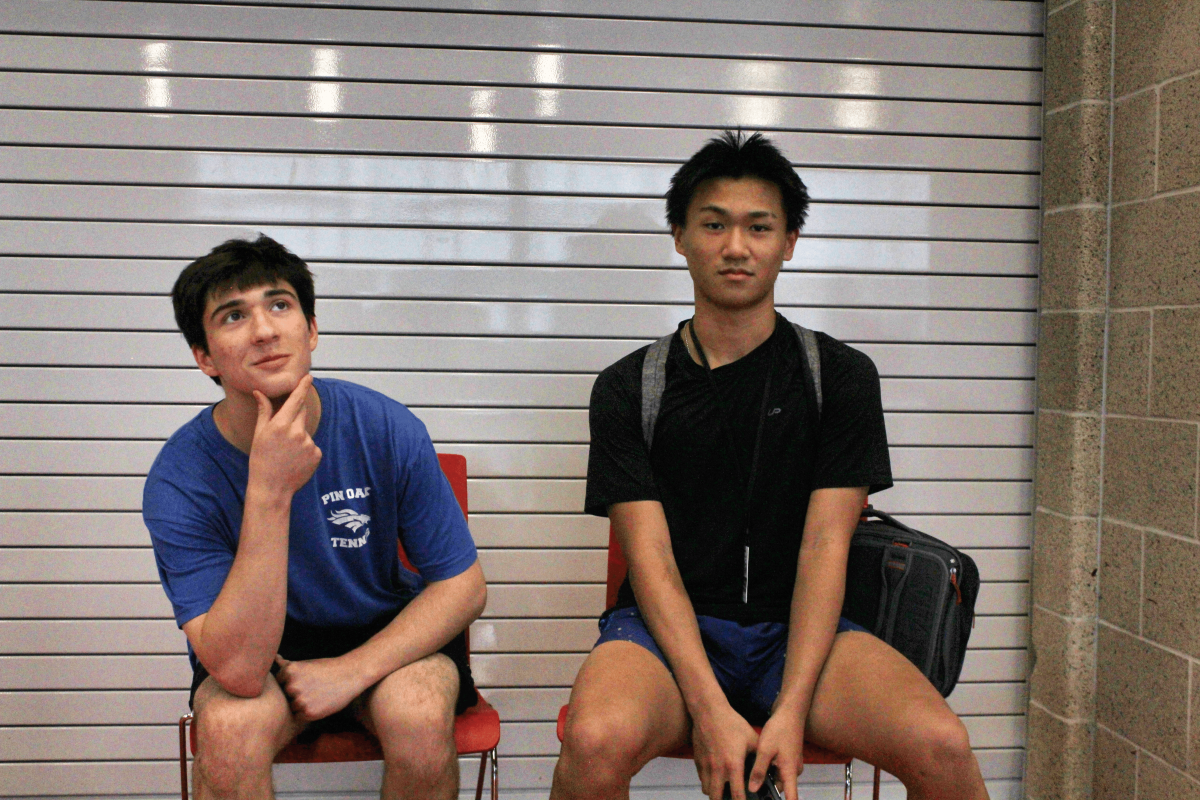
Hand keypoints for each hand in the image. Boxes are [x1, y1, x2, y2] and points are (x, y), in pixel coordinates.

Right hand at [248, 375, 321, 495]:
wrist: (271, 488)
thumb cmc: (261, 460)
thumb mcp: (259, 434)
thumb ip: (264, 411)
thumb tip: (260, 392)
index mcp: (281, 425)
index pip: (296, 400)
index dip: (303, 386)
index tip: (309, 376)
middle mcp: (297, 432)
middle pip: (301, 413)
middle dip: (294, 416)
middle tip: (282, 433)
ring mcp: (309, 443)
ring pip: (305, 431)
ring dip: (298, 437)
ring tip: (286, 453)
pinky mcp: (317, 454)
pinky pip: (312, 445)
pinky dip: (305, 450)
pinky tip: (294, 460)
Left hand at [273, 655, 364, 721]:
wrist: (350, 675)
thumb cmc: (327, 668)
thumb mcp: (307, 664)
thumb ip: (288, 665)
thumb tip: (275, 658)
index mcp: (289, 671)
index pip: (278, 684)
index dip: (291, 684)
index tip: (304, 680)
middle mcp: (291, 685)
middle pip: (283, 696)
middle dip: (294, 695)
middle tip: (312, 688)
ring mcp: (299, 700)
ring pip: (291, 707)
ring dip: (300, 705)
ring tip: (316, 696)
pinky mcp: (308, 712)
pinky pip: (300, 717)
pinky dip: (307, 713)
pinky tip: (319, 703)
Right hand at [691, 701, 758, 799]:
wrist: (709, 711)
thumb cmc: (732, 724)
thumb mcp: (751, 738)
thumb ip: (758, 755)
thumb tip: (769, 766)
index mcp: (733, 765)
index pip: (737, 794)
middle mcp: (718, 769)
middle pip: (716, 798)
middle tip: (731, 799)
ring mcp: (706, 765)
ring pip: (707, 790)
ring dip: (714, 793)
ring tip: (722, 791)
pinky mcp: (698, 760)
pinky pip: (701, 778)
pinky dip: (707, 781)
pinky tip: (714, 777)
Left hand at [749, 706, 805, 799]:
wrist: (790, 712)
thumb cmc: (779, 729)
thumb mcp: (765, 749)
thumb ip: (759, 770)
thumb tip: (753, 789)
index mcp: (790, 771)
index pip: (792, 797)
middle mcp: (794, 770)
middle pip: (782, 788)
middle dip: (768, 791)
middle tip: (751, 792)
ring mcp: (792, 764)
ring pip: (778, 777)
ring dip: (767, 779)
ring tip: (749, 780)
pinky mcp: (789, 758)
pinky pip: (779, 769)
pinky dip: (769, 770)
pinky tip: (756, 766)